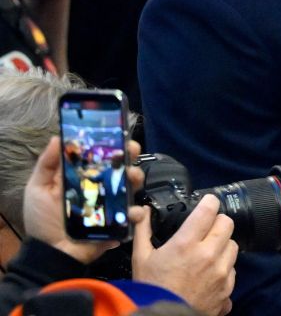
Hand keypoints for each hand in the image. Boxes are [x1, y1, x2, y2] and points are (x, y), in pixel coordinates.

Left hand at [23, 137, 140, 263]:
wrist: (51, 252)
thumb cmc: (43, 220)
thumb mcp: (38, 189)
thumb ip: (46, 165)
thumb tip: (57, 137)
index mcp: (83, 176)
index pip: (100, 154)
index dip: (110, 142)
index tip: (116, 133)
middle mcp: (101, 186)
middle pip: (121, 165)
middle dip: (130, 155)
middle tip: (130, 151)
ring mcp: (112, 204)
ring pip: (132, 185)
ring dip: (135, 177)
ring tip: (130, 178)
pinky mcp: (119, 222)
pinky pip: (134, 214)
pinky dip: (136, 212)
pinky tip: (130, 211)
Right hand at [133, 194, 236, 315]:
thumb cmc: (150, 289)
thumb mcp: (141, 258)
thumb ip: (143, 230)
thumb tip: (142, 211)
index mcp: (187, 244)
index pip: (209, 210)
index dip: (209, 202)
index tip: (207, 203)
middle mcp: (208, 255)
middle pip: (227, 223)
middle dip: (218, 222)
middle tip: (206, 229)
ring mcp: (221, 272)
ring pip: (233, 245)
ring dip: (222, 245)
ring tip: (206, 253)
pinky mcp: (228, 288)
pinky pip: (233, 269)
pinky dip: (224, 268)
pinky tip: (209, 273)